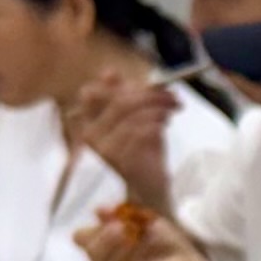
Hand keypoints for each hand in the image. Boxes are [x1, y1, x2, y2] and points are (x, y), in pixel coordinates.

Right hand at [70, 74, 182, 205]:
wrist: (151, 189)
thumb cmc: (143, 152)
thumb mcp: (135, 119)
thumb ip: (125, 96)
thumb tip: (109, 71)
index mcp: (90, 124)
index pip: (91, 94)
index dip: (114, 84)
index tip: (141, 83)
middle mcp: (91, 136)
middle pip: (119, 101)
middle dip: (150, 94)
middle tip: (171, 96)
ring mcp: (105, 150)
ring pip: (132, 114)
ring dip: (158, 107)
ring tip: (171, 110)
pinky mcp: (122, 160)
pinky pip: (141, 131)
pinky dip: (158, 123)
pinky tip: (165, 126)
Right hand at [78, 204, 212, 260]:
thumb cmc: (164, 242)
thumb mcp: (143, 221)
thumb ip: (120, 215)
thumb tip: (98, 210)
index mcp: (103, 242)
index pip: (80, 237)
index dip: (93, 225)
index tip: (113, 215)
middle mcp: (103, 260)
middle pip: (85, 247)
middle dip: (103, 234)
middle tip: (122, 226)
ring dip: (116, 245)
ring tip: (135, 235)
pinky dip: (128, 256)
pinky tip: (141, 246)